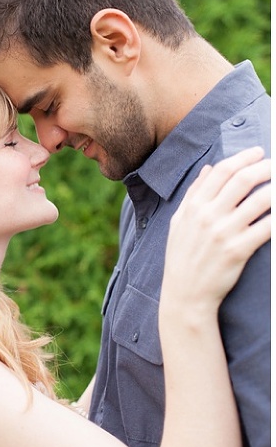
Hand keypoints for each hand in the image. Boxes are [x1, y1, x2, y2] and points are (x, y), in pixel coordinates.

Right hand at [162, 147, 270, 318]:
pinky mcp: (239, 250)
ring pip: (260, 200)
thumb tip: (209, 168)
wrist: (185, 294)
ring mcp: (224, 233)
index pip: (222, 172)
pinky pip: (268, 227)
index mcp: (194, 206)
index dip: (243, 158)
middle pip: (243, 180)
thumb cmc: (182, 257)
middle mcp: (208, 216)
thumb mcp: (179, 222)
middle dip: (266, 167)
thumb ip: (194, 193)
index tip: (258, 152)